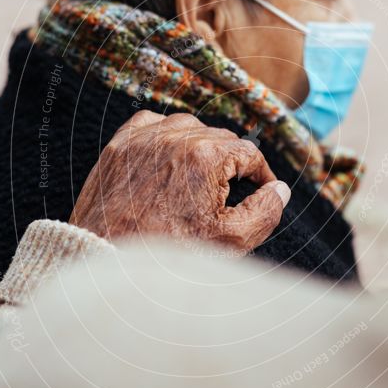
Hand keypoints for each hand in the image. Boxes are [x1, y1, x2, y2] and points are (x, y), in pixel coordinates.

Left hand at [69, 111, 290, 252]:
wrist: (108, 263)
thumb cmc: (169, 256)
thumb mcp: (230, 241)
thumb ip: (264, 211)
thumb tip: (279, 190)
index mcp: (206, 156)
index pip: (249, 152)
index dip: (262, 173)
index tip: (263, 190)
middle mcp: (174, 138)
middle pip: (220, 139)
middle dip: (231, 164)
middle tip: (231, 195)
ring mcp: (143, 139)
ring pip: (187, 127)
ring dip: (200, 147)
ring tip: (201, 179)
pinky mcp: (119, 147)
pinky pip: (151, 124)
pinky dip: (165, 135)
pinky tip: (169, 158)